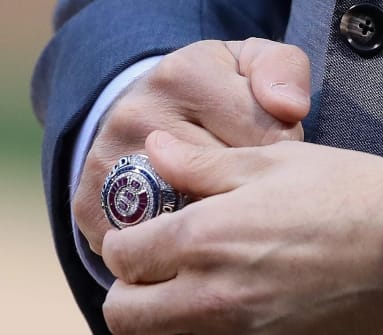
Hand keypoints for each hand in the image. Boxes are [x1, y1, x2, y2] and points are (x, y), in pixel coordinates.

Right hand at [73, 38, 310, 252]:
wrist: (148, 109)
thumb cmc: (212, 91)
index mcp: (186, 76)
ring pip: (184, 224)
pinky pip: (146, 249)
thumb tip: (289, 108)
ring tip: (223, 216)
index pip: (263, 139)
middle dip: (248, 198)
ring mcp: (108, 163)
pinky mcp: (90, 203)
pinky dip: (174, 252)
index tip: (272, 157)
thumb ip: (282, 71)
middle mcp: (138, 116)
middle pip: (223, 188)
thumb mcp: (250, 65)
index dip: (281, 160)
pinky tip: (189, 233)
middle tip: (250, 191)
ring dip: (212, 231)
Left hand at [102, 131, 382, 334]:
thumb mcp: (270, 162)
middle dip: (127, 287)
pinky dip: (195, 325)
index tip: (139, 232)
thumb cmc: (341, 195)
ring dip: (156, 311)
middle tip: (152, 262)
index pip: (123, 256)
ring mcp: (238, 331)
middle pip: (125, 315)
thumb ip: (200, 164)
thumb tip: (155, 148)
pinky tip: (223, 292)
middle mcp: (211, 295)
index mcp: (206, 239)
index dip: (122, 242)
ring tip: (184, 278)